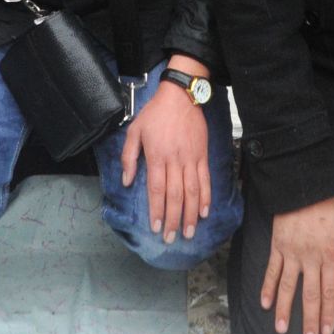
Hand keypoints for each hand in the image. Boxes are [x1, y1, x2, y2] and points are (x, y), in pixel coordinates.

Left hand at [120, 69, 210, 245]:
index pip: (157, 189)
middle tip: (171, 238)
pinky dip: (206, 197)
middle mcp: (175, 160)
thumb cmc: (155, 113)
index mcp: (157, 155)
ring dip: (190, 214)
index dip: (157, 210)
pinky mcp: (202, 155)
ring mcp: (191, 158)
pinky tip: (204, 212)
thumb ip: (129, 156)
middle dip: (173, 219)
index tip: (156, 228)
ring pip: (192, 191)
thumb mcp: (135, 129)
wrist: (180, 95)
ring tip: (188, 232)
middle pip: (175, 195)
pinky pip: (206, 179)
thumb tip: (127, 181)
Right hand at [260, 196, 333, 333]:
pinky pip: (272, 268)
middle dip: (309, 319)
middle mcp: (310, 257)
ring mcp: (292, 251)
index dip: (328, 313)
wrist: (306, 182)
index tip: (326, 332)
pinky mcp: (278, 244)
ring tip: (280, 329)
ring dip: (284, 308)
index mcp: (330, 255)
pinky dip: (267, 286)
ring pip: (287, 285)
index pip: (330, 291)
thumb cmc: (332, 203)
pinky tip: (264, 302)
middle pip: (309, 294)